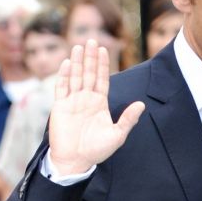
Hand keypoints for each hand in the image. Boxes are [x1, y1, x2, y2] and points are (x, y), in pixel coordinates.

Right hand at [48, 40, 144, 174]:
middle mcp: (85, 99)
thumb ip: (128, 119)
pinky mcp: (60, 106)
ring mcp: (72, 101)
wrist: (76, 161)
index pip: (101, 79)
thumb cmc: (97, 150)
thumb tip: (141, 105)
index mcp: (99, 103)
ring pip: (75, 77)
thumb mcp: (117, 135)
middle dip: (90, 58)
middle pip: (88, 73)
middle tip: (91, 40)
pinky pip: (61, 87)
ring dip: (77, 62)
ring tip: (79, 46)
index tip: (104, 49)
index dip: (102, 64)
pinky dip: (64, 75)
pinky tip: (66, 63)